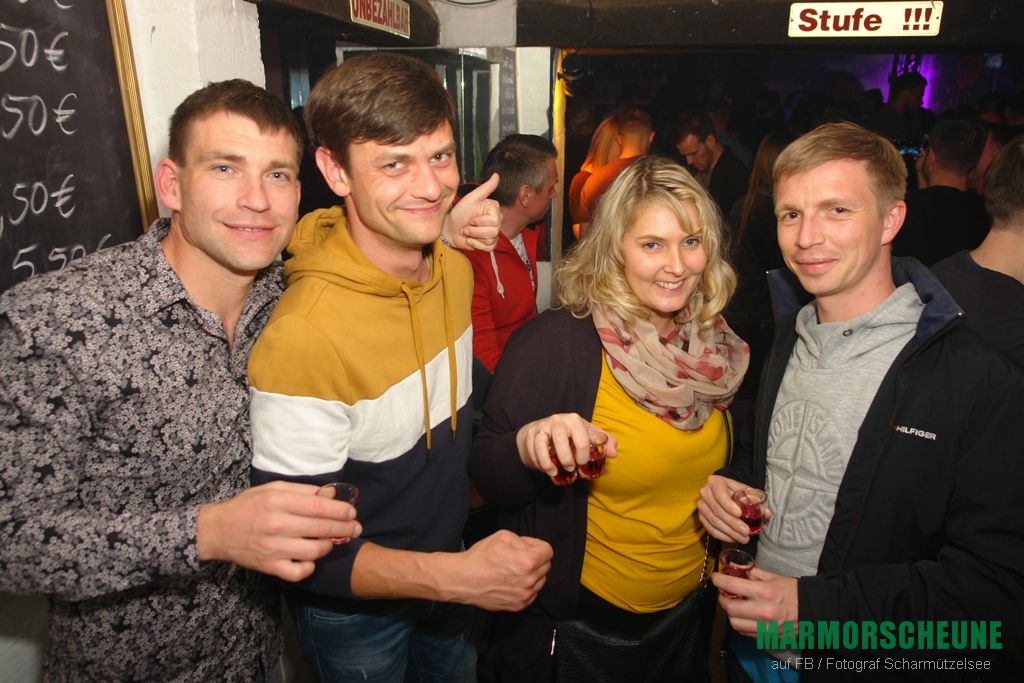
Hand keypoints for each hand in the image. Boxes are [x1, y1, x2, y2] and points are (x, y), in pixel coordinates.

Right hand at [197, 481, 361, 581]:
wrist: (218, 530)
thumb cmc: (248, 506)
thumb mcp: (273, 489)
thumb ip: (303, 491)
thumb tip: (331, 495)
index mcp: (278, 502)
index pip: (319, 507)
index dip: (340, 510)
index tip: (352, 512)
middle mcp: (277, 525)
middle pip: (321, 528)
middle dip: (344, 528)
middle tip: (355, 528)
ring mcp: (273, 548)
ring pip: (315, 551)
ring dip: (329, 546)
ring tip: (331, 540)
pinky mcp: (270, 567)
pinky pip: (299, 572)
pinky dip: (310, 567)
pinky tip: (311, 558)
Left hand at [444, 173, 500, 250]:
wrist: (450, 228)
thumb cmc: (459, 212)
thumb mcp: (471, 198)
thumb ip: (485, 188)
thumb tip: (497, 175)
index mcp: (494, 210)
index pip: (495, 220)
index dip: (480, 221)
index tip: (470, 218)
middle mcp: (496, 221)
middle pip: (494, 230)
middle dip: (476, 230)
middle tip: (467, 225)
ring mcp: (494, 233)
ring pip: (490, 239)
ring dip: (474, 236)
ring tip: (467, 231)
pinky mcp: (489, 244)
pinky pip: (488, 247)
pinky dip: (476, 244)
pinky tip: (470, 239)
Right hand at [452, 529, 552, 610]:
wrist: (463, 579)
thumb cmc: (480, 558)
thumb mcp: (503, 536)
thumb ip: (523, 540)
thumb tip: (531, 547)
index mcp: (528, 562)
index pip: (548, 551)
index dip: (538, 545)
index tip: (529, 546)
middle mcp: (529, 581)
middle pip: (546, 566)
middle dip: (535, 559)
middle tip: (518, 556)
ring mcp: (524, 595)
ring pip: (540, 581)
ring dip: (532, 574)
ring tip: (513, 570)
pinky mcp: (518, 606)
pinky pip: (531, 594)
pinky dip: (525, 587)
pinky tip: (511, 581)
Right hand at [515, 413, 617, 477]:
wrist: (544, 430)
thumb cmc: (570, 434)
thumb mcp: (588, 435)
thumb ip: (604, 442)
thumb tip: (613, 453)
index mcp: (574, 419)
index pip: (582, 438)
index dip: (583, 455)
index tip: (582, 464)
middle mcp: (558, 420)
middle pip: (561, 439)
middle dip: (566, 458)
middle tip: (570, 469)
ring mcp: (543, 426)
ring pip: (541, 443)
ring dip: (547, 462)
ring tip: (553, 472)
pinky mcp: (531, 434)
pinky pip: (532, 449)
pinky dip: (537, 461)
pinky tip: (543, 469)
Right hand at [698, 474, 758, 543]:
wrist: (723, 492)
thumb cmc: (736, 492)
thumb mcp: (746, 491)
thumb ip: (756, 501)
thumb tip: (767, 513)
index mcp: (715, 482)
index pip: (720, 494)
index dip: (729, 505)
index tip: (740, 514)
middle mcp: (705, 493)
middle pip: (717, 510)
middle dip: (733, 523)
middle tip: (746, 532)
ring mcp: (701, 506)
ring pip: (714, 521)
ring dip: (729, 532)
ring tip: (743, 538)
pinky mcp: (701, 517)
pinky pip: (710, 529)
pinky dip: (723, 536)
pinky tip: (734, 539)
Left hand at [713, 567, 798, 636]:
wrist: (813, 611)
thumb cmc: (794, 592)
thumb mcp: (774, 577)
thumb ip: (752, 574)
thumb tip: (734, 568)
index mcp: (765, 592)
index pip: (732, 586)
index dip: (719, 581)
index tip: (715, 578)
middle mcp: (763, 611)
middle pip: (729, 607)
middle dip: (722, 598)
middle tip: (723, 593)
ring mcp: (764, 627)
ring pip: (734, 622)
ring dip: (730, 613)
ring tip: (733, 605)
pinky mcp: (766, 637)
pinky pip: (744, 632)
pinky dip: (740, 623)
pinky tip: (743, 615)